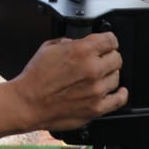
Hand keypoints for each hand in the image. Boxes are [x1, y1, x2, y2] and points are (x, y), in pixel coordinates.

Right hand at [9, 33, 126, 132]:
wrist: (27, 103)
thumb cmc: (35, 78)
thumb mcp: (48, 47)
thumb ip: (69, 42)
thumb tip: (79, 43)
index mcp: (82, 51)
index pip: (111, 40)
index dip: (108, 40)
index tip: (106, 43)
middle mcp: (92, 69)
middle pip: (117, 58)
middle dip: (109, 57)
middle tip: (100, 61)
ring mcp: (96, 90)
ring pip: (117, 77)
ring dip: (109, 75)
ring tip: (98, 77)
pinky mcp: (96, 108)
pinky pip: (119, 99)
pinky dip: (120, 94)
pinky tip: (117, 91)